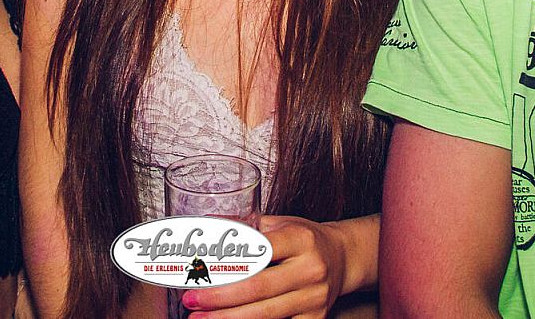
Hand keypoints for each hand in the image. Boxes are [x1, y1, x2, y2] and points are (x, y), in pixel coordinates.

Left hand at [181, 215, 347, 318]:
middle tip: (192, 300)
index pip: (261, 251)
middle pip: (259, 288)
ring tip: (201, 318)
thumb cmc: (305, 240)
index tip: (200, 269)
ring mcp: (315, 298)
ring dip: (229, 318)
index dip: (229, 263)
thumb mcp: (280, 224)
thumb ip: (246, 227)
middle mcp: (312, 269)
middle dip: (220, 297)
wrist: (342, 258)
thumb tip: (206, 225)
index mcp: (301, 239)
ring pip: (267, 314)